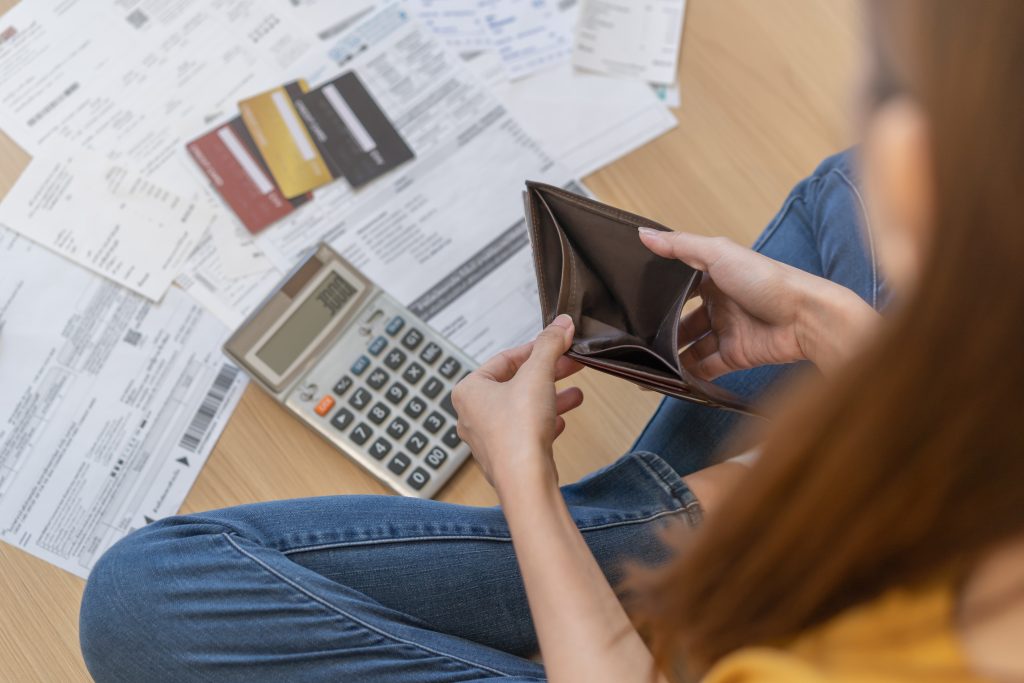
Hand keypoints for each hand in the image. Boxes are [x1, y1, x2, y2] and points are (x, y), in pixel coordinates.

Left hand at [452, 315, 583, 492]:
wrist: (525, 482)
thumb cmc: (519, 429)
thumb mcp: (538, 375)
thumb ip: (550, 346)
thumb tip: (561, 323)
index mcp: (468, 390)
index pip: (504, 359)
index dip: (535, 349)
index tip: (557, 343)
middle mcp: (472, 415)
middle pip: (515, 384)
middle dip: (547, 374)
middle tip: (572, 364)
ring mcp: (487, 439)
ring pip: (522, 409)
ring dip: (550, 398)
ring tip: (576, 394)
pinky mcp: (504, 458)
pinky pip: (525, 433)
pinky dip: (544, 423)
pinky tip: (560, 423)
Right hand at [638, 228, 877, 378]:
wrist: (807, 318)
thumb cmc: (768, 280)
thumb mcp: (719, 254)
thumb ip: (680, 245)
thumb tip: (644, 234)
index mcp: (715, 275)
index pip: (680, 284)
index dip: (658, 292)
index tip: (633, 301)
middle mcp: (720, 303)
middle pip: (681, 318)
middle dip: (661, 328)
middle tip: (635, 337)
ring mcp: (727, 331)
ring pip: (690, 345)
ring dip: (671, 354)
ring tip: (647, 361)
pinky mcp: (735, 356)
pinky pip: (706, 366)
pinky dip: (689, 373)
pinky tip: (670, 377)